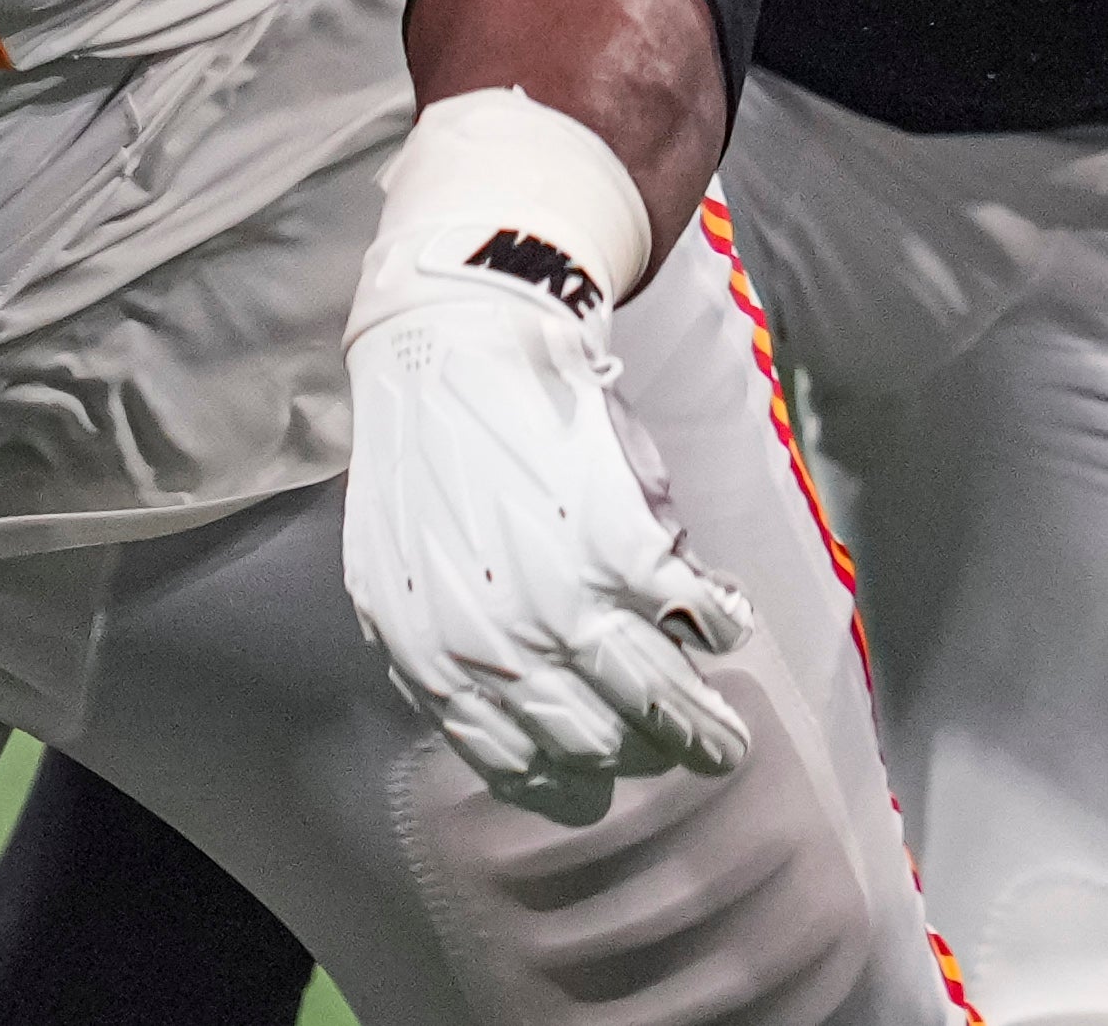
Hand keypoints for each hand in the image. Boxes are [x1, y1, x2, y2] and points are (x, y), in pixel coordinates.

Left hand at [345, 253, 755, 804]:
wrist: (454, 348)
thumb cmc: (427, 458)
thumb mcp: (402, 574)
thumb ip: (449, 652)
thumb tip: (508, 726)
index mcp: (433, 656)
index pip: (524, 768)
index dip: (578, 780)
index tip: (607, 773)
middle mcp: (500, 644)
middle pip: (605, 747)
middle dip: (650, 753)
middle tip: (685, 745)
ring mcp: (568, 601)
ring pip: (665, 707)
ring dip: (708, 729)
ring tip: (727, 734)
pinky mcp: (629, 550)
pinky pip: (704, 623)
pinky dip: (723, 627)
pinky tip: (717, 615)